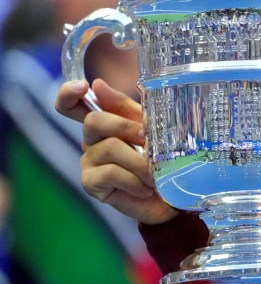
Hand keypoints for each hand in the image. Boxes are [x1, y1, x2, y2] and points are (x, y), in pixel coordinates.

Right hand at [56, 78, 176, 224]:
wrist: (170, 199)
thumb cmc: (160, 161)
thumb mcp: (149, 129)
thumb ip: (126, 108)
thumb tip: (98, 85)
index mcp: (103, 124)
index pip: (72, 105)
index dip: (68, 94)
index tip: (83, 87)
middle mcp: (91, 141)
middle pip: (94, 121)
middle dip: (125, 127)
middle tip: (148, 140)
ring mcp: (88, 162)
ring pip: (109, 148)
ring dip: (139, 161)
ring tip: (154, 175)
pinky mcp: (91, 183)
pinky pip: (110, 173)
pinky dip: (133, 180)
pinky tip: (145, 189)